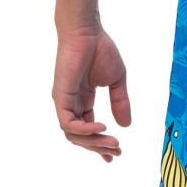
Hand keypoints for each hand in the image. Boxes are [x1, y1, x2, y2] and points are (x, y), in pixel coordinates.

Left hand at [52, 28, 131, 161]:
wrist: (87, 32)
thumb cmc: (100, 49)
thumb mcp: (116, 80)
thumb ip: (120, 102)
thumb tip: (126, 125)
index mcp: (82, 100)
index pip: (88, 129)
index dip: (101, 143)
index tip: (114, 155)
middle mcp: (71, 104)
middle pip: (81, 137)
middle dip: (99, 147)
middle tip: (117, 152)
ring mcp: (64, 102)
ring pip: (73, 135)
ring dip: (93, 142)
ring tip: (113, 143)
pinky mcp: (60, 97)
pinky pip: (68, 123)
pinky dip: (84, 130)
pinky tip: (101, 127)